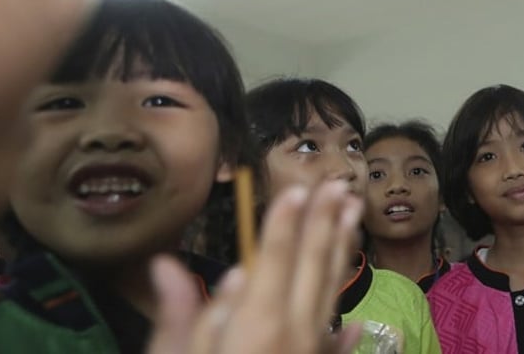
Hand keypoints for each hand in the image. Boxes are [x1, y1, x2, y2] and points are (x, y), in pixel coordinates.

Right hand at [147, 181, 362, 353]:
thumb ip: (179, 317)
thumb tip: (166, 266)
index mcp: (257, 327)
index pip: (274, 262)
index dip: (285, 223)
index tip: (298, 187)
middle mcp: (294, 334)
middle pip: (312, 269)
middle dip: (325, 223)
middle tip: (338, 185)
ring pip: (332, 295)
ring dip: (342, 253)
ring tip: (353, 215)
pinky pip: (335, 346)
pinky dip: (347, 333)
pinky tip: (357, 323)